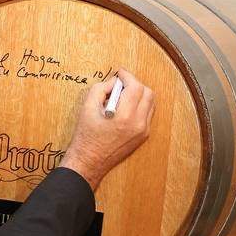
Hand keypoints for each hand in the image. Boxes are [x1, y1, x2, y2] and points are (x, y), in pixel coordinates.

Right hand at [60, 69, 153, 189]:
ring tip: (122, 98)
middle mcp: (138, 123)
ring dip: (138, 95)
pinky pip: (147, 114)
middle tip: (120, 86)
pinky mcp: (143, 136)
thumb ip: (101, 88)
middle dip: (134, 85)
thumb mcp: (87, 107)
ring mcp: (143, 130)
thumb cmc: (86, 137)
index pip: (135, 87)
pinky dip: (139, 106)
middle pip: (147, 93)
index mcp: (124, 116)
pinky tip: (124, 110)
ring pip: (150, 103)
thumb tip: (114, 82)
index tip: (120, 74)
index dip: (127, 76)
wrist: (89, 161)